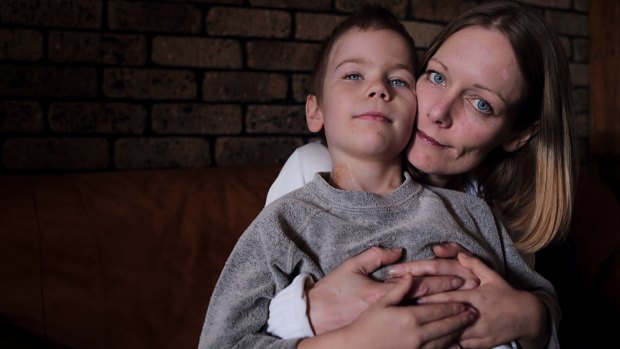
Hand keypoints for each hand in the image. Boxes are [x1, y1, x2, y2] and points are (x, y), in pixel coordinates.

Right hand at [300, 274, 476, 348]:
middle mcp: (417, 334)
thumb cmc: (365, 324)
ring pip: (444, 341)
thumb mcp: (380, 302)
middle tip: (474, 314)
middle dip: (462, 319)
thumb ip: (398, 289)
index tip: (466, 301)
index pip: (439, 309)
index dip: (455, 305)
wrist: (355, 347)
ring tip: (467, 327)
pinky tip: (455, 346)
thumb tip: (410, 275)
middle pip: (446, 325)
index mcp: (409, 317)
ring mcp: (416, 348)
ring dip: (458, 333)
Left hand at [417, 253, 549, 347]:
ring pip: (453, 334)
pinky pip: (461, 347)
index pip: (449, 297)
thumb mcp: (492, 276)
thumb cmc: (506, 294)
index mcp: (476, 296)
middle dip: (427, 315)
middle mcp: (476, 314)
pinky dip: (448, 346)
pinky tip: (433, 344)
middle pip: (447, 316)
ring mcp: (479, 331)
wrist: (528, 317)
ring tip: (416, 330)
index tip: (413, 297)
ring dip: (435, 332)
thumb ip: (474, 264)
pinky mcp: (482, 344)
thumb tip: (459, 253)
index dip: (430, 297)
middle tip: (407, 314)